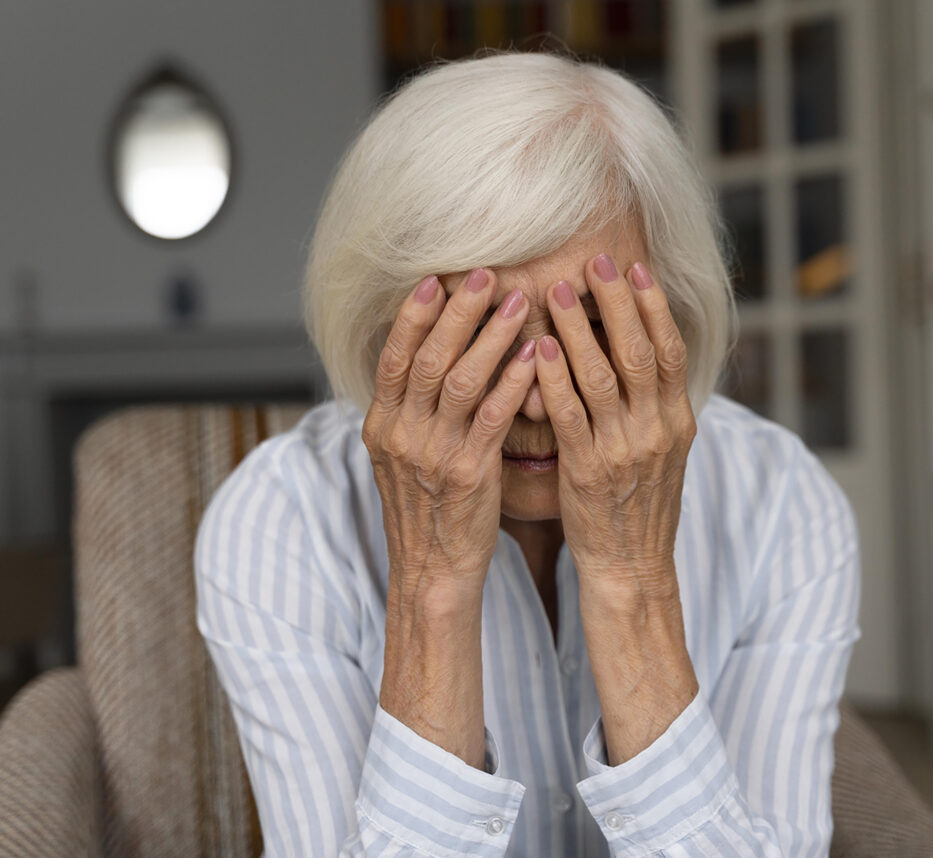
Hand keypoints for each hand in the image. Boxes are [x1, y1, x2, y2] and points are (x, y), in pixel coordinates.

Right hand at [361, 268, 536, 604]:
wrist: (432, 569)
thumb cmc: (426, 509)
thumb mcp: (400, 457)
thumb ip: (409, 411)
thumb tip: (424, 360)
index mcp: (382, 426)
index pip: (393, 358)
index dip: (413, 316)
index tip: (435, 278)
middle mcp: (402, 435)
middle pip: (427, 359)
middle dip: (457, 312)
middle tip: (485, 273)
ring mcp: (433, 454)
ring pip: (460, 381)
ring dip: (490, 337)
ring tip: (518, 301)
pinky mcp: (468, 474)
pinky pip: (492, 417)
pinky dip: (513, 382)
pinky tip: (534, 354)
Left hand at [534, 253, 695, 595]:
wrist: (632, 565)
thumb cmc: (639, 504)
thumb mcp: (662, 452)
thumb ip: (655, 405)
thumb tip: (644, 355)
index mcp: (677, 421)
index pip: (671, 351)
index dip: (654, 307)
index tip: (635, 269)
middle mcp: (656, 429)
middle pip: (640, 352)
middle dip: (616, 303)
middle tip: (594, 261)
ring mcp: (623, 450)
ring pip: (603, 376)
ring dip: (579, 329)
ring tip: (555, 291)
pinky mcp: (588, 470)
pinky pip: (570, 415)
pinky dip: (554, 378)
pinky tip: (538, 347)